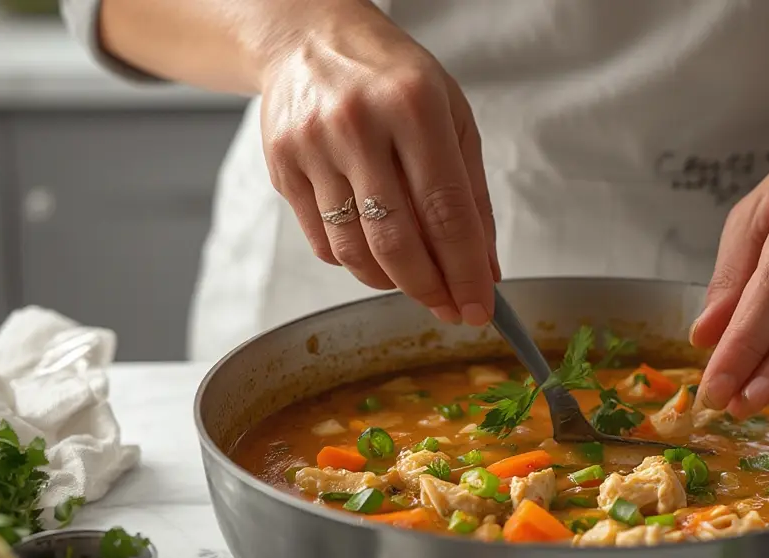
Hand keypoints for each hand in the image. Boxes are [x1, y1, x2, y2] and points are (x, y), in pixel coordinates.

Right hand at [258, 3, 497, 324]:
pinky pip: (323, 244)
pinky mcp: (282, 168)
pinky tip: (376, 254)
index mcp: (413, 106)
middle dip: (430, 289)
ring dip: (392, 283)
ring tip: (416, 281)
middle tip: (451, 308)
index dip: (465, 270)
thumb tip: (486, 269)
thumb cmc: (391, 78)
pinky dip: (357, 263)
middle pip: (397, 241)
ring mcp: (312, 147)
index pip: (446, 211)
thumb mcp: (451, 118)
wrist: (309, 38)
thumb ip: (472, 195)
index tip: (480, 307)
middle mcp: (358, 125)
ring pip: (355, 251)